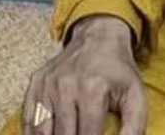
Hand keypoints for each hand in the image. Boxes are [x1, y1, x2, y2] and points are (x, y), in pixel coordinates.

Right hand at [22, 16, 147, 134]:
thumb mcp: (136, 96)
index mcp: (92, 90)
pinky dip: (34, 134)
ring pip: (42, 132)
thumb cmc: (118, 71)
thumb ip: (135, 127)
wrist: (98, 38)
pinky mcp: (36, 85)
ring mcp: (47, 85)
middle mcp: (66, 87)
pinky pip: (28, 119)